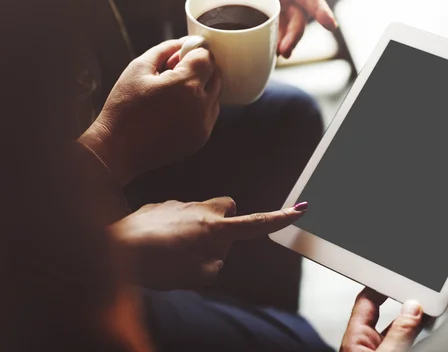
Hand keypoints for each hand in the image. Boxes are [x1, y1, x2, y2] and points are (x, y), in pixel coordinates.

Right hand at [78, 38, 220, 185]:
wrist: (118, 149)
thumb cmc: (123, 108)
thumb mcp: (138, 68)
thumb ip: (165, 50)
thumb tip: (184, 42)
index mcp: (185, 86)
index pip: (206, 57)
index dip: (194, 52)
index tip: (181, 55)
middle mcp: (200, 106)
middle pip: (216, 75)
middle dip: (201, 68)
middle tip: (176, 71)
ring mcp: (203, 124)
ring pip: (216, 95)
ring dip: (202, 87)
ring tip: (174, 92)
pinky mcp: (201, 138)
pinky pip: (210, 114)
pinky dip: (200, 106)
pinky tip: (176, 108)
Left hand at [110, 198, 307, 289]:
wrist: (114, 249)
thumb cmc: (156, 266)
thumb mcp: (195, 276)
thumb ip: (215, 262)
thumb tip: (215, 252)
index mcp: (214, 229)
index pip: (255, 223)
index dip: (279, 218)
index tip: (299, 209)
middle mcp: (200, 210)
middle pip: (228, 206)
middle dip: (226, 221)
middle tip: (210, 245)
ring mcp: (178, 204)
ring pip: (200, 212)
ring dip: (196, 228)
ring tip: (173, 252)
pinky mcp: (159, 205)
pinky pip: (177, 214)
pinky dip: (174, 227)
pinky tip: (157, 244)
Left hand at [220, 0, 336, 57]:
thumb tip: (266, 8)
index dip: (320, 11)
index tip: (331, 25)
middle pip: (300, 18)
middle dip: (295, 35)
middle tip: (284, 50)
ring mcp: (287, 10)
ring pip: (292, 29)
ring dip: (287, 43)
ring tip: (278, 54)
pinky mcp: (278, 21)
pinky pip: (281, 34)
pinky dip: (277, 43)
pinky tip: (273, 52)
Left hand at [341, 282, 447, 351]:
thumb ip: (399, 334)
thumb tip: (412, 307)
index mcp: (357, 342)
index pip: (367, 303)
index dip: (383, 285)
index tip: (401, 273)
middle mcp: (373, 348)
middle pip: (394, 315)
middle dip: (414, 300)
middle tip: (433, 286)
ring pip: (410, 332)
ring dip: (427, 318)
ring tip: (445, 301)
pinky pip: (418, 344)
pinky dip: (430, 336)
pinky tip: (443, 325)